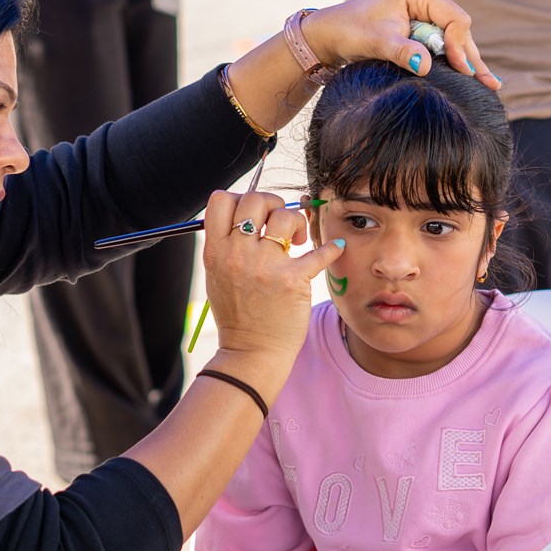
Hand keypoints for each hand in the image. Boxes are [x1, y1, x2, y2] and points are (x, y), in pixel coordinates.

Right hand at [201, 190, 344, 360]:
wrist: (251, 352)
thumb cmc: (236, 314)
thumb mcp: (216, 276)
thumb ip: (225, 245)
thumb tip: (246, 214)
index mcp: (215, 251)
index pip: (221, 200)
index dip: (240, 198)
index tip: (254, 215)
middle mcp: (237, 254)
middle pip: (255, 200)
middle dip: (273, 204)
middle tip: (280, 224)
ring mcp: (265, 266)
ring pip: (285, 216)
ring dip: (296, 222)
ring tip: (298, 241)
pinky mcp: (292, 280)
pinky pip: (318, 251)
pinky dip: (330, 248)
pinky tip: (334, 248)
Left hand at [303, 0, 501, 89]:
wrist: (330, 34)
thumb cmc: (350, 31)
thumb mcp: (377, 42)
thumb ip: (402, 51)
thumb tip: (426, 65)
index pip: (454, 19)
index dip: (460, 46)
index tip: (461, 71)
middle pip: (458, 30)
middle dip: (471, 57)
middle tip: (491, 85)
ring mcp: (426, 10)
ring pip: (453, 39)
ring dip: (466, 62)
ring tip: (491, 86)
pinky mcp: (421, 25)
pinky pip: (442, 43)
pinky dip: (454, 61)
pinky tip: (474, 77)